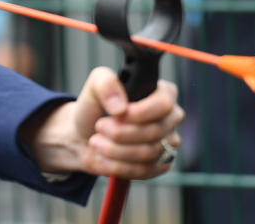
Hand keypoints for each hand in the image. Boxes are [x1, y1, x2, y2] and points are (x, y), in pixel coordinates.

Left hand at [21, 67, 183, 179]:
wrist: (84, 135)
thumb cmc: (95, 108)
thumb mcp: (94, 87)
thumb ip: (106, 84)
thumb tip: (120, 108)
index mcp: (161, 92)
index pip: (164, 103)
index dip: (140, 112)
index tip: (116, 114)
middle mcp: (170, 118)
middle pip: (155, 131)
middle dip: (120, 132)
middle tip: (99, 127)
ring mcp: (168, 143)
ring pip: (149, 153)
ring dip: (115, 149)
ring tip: (96, 142)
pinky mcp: (160, 165)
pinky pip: (145, 171)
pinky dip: (118, 166)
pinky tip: (103, 157)